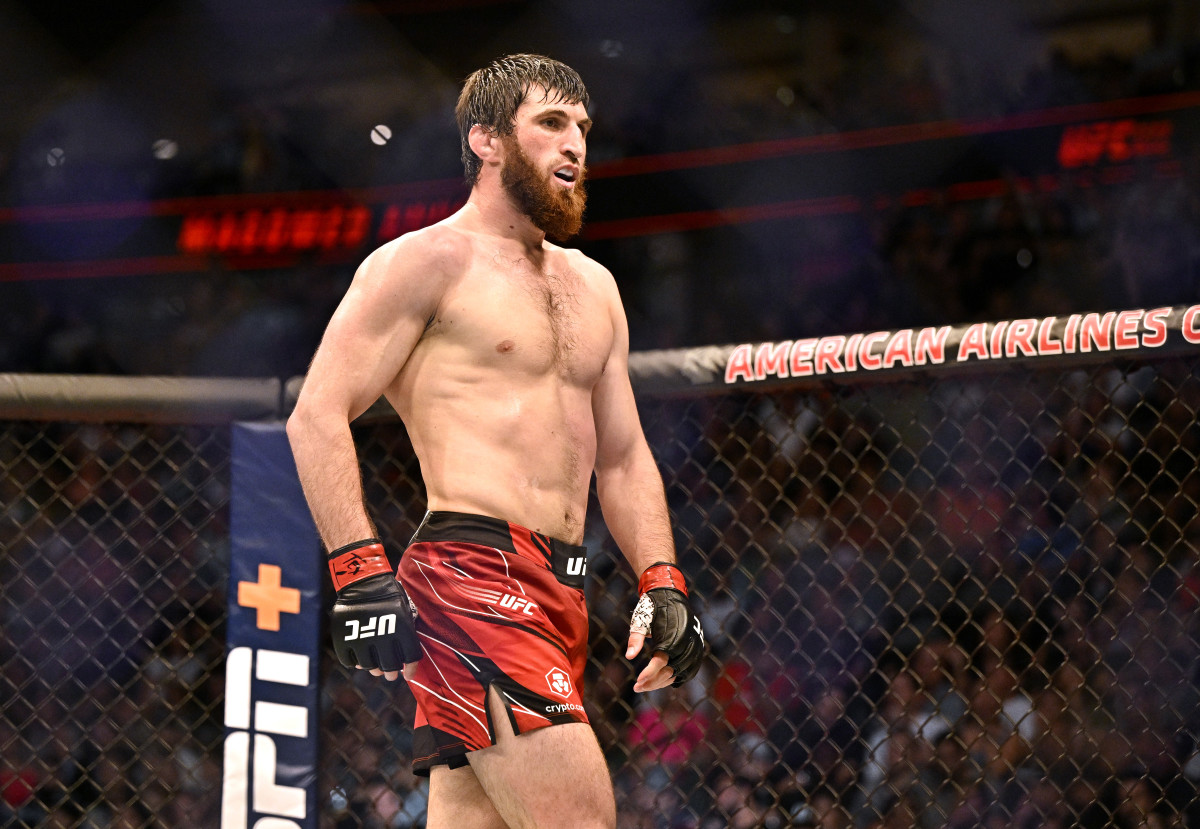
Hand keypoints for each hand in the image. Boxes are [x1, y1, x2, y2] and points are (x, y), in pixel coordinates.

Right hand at [328, 539, 420, 680]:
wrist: (364, 581)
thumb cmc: (389, 596)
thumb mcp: (405, 611)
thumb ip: (407, 633)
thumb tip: (407, 658)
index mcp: (402, 630)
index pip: (411, 657)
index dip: (412, 669)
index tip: (409, 675)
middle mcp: (383, 638)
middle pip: (390, 666)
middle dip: (392, 673)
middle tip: (391, 674)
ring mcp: (362, 640)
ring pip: (369, 666)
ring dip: (374, 668)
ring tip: (375, 667)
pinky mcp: (344, 640)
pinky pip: (350, 662)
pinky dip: (355, 663)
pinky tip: (359, 658)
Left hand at [625, 562, 705, 690]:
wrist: (671, 595)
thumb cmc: (652, 607)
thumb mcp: (641, 620)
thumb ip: (635, 638)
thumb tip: (629, 657)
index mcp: (672, 636)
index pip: (660, 662)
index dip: (649, 674)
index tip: (637, 682)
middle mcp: (686, 643)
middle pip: (670, 671)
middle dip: (653, 682)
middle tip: (637, 687)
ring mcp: (694, 646)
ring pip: (679, 673)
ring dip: (663, 682)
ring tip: (646, 685)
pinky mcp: (698, 648)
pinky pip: (690, 670)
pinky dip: (677, 677)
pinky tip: (663, 681)